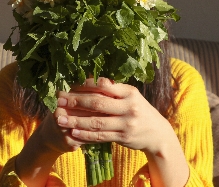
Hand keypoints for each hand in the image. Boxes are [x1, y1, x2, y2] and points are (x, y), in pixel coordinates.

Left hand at [55, 77, 170, 154]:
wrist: (158, 134)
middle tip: (60, 100)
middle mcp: (129, 107)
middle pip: (98, 103)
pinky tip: (73, 132)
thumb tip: (90, 80)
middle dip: (76, 102)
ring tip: (60, 119)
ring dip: (76, 121)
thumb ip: (114, 90)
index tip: (70, 86)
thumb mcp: (132, 96)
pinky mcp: (123, 138)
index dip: (85, 85)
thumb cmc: (139, 110)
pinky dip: (86, 135)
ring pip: (96, 122)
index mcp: (130, 92)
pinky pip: (101, 136)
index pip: (104, 86)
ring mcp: (126, 124)